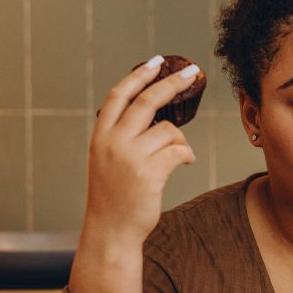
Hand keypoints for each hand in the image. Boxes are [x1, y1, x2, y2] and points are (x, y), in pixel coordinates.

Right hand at [84, 57, 199, 245]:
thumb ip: (123, 136)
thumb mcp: (108, 160)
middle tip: (191, 72)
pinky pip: (178, 151)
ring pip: (169, 130)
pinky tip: (184, 162)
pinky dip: (186, 154)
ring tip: (179, 153)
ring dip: (180, 140)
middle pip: (147, 102)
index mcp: (100, 136)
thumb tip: (156, 113)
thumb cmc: (114, 196)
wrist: (111, 230)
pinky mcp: (149, 173)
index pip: (118, 96)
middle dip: (172, 83)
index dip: (138, 76)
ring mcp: (130, 157)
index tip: (156, 62)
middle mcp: (113, 142)